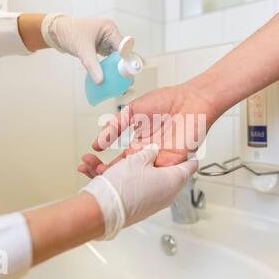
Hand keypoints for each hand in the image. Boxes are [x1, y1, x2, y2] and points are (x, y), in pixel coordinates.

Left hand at [43, 15, 122, 84]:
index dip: (126, 60)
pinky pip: (110, 59)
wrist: (57, 31)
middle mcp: (111, 34)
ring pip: (117, 57)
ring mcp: (107, 41)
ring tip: (121, 82)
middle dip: (124, 66)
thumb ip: (92, 65)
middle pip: (123, 52)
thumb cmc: (69, 32)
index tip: (127, 74)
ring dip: (118, 68)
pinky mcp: (102, 47)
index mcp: (109, 28)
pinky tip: (112, 77)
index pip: (123, 46)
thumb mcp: (82, 50)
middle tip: (127, 81)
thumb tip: (100, 81)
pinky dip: (111, 67)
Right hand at [78, 84, 219, 176]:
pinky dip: (147, 176)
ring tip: (109, 178)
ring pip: (142, 177)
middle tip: (93, 174)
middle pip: (129, 173)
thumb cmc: (166, 100)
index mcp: (139, 145)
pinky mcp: (175, 161)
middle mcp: (150, 155)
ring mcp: (161, 159)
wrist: (190, 98)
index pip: (120, 161)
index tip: (89, 165)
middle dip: (111, 176)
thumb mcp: (132, 111)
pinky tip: (131, 175)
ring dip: (126, 180)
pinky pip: (160, 173)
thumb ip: (116, 126)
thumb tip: (98, 141)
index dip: (105, 165)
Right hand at [81, 146, 198, 239]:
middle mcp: (167, 194)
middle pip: (165, 171)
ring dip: (130, 169)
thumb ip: (149, 151)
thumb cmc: (123, 186)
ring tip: (109, 163)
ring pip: (145, 179)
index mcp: (173, 180)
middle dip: (150, 159)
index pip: (190, 165)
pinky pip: (135, 189)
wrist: (103, 211)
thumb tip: (153, 150)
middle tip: (142, 150)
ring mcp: (154, 203)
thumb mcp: (137, 159)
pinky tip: (104, 173)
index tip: (190, 150)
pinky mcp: (140, 209)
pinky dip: (124, 180)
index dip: (190, 154)